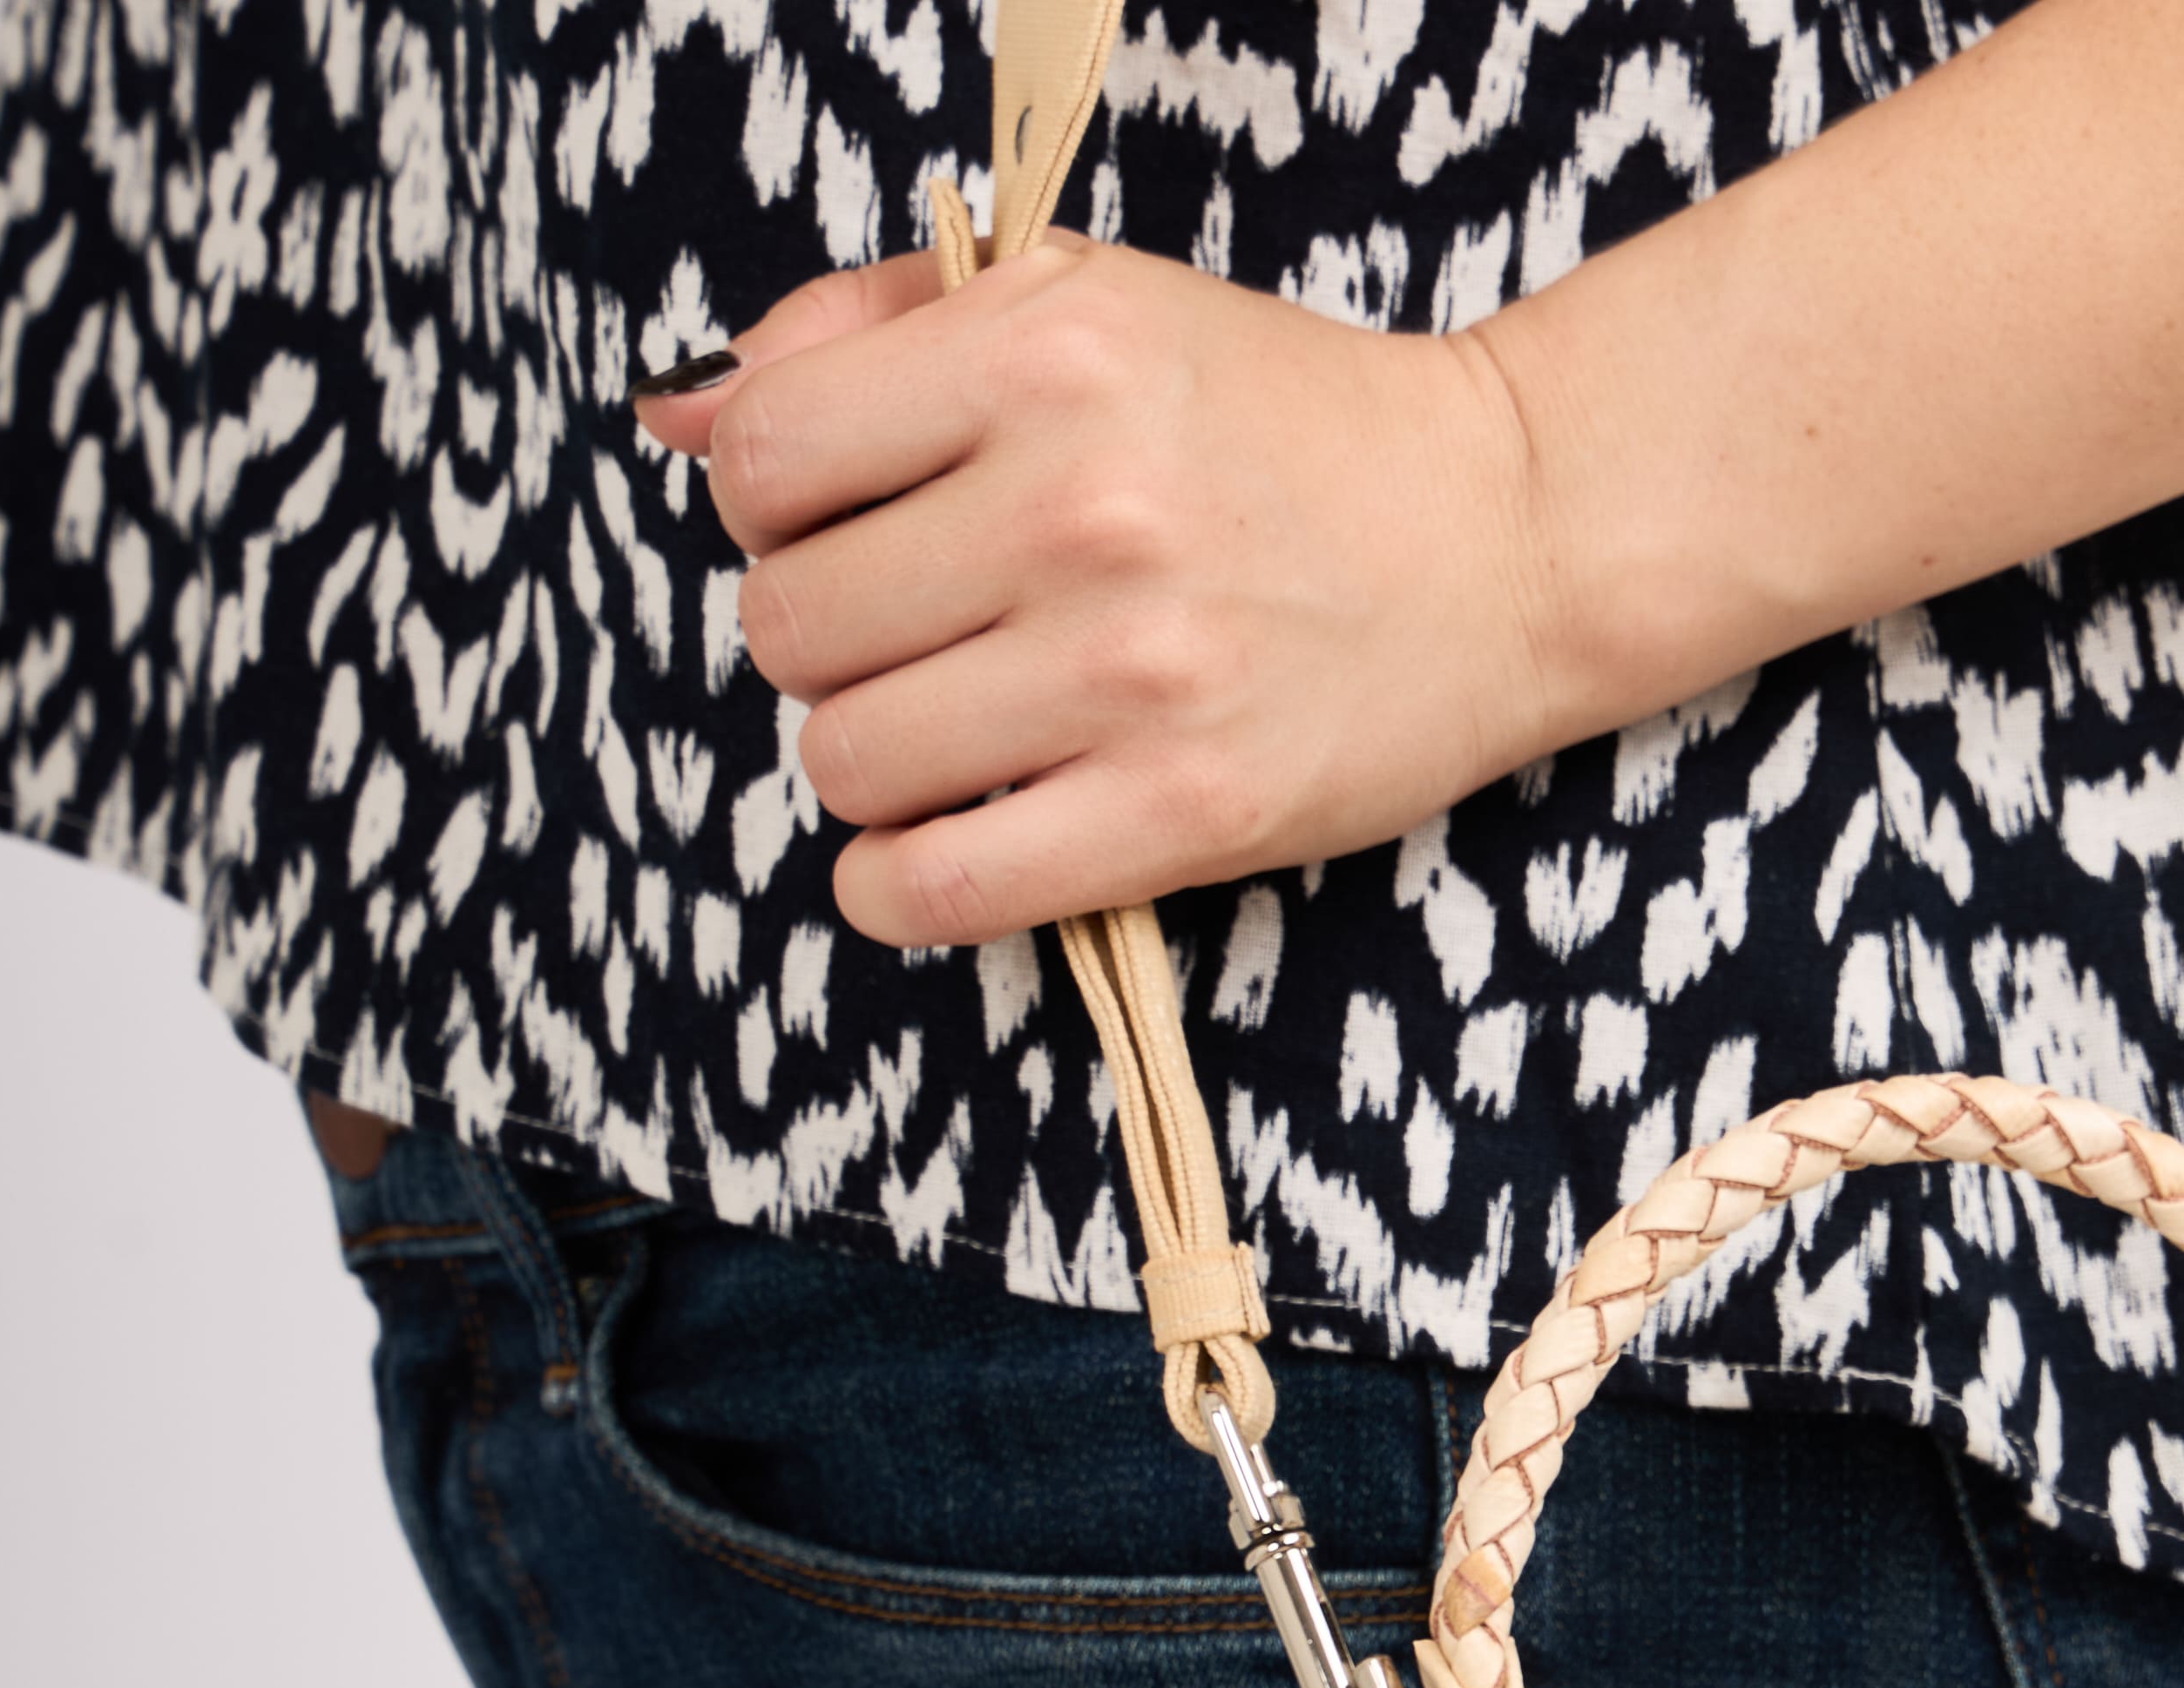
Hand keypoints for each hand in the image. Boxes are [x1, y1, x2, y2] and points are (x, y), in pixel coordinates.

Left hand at [639, 243, 1559, 948]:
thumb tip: (680, 417)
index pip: (766, 459)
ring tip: (940, 737)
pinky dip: (893, 891)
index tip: (843, 529)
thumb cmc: (1281, 426)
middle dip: (820, 644)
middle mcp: (1079, 505)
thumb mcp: (1085, 300)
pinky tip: (923, 857)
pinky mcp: (1183, 810)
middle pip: (791, 626)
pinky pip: (941, 888)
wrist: (1503, 535)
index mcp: (1045, 351)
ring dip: (864, 765)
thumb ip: (872, 329)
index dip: (773, 509)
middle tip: (909, 640)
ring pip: (848, 761)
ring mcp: (1132, 671)